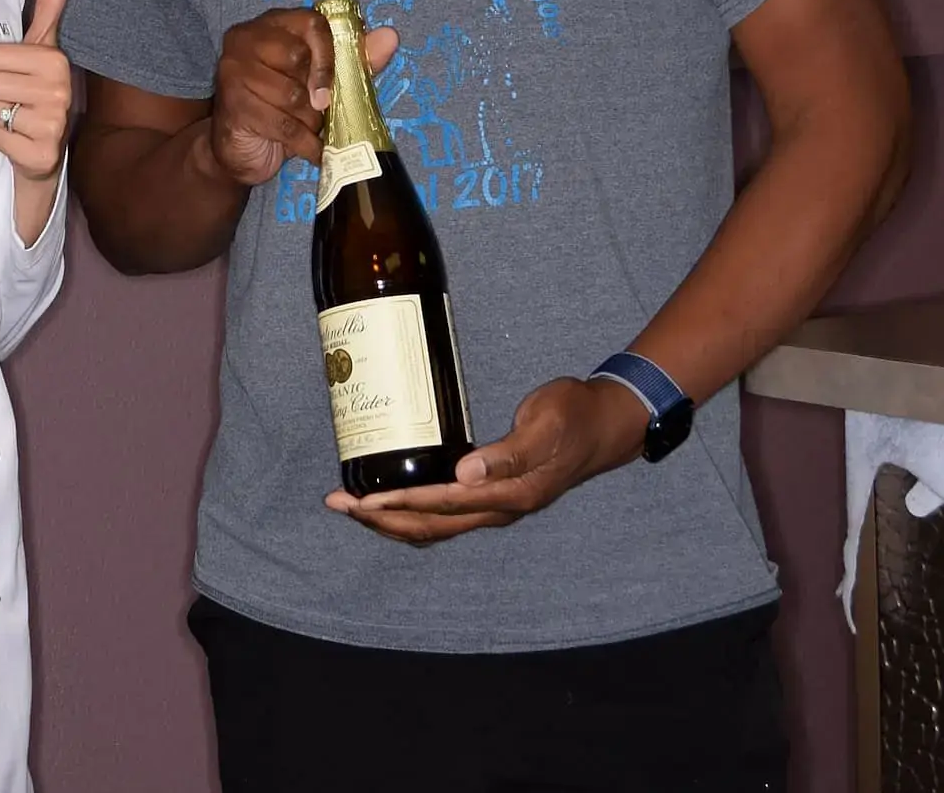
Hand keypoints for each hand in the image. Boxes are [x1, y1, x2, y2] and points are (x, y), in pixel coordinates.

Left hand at [0, 0, 74, 194]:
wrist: (44, 153)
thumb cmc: (35, 93)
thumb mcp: (41, 49)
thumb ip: (49, 7)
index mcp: (56, 60)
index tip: (9, 75)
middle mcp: (59, 90)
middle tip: (8, 99)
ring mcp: (52, 124)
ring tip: (11, 117)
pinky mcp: (40, 154)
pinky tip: (15, 138)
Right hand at [208, 9, 398, 187]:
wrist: (240, 149)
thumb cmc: (283, 107)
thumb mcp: (321, 82)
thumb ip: (354, 59)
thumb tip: (390, 36)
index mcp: (271, 23)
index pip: (311, 22)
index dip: (329, 54)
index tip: (334, 85)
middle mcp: (246, 39)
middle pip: (298, 56)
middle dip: (316, 93)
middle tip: (315, 109)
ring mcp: (234, 71)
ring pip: (292, 95)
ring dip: (309, 121)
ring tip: (306, 127)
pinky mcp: (233, 105)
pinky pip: (283, 124)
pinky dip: (305, 144)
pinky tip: (309, 149)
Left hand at [325, 376, 649, 544]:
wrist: (604, 426)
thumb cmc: (574, 417)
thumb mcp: (545, 425)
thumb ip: (508, 452)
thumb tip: (467, 474)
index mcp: (512, 494)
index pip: (443, 506)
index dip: (401, 506)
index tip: (364, 502)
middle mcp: (499, 508)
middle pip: (430, 526)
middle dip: (381, 520)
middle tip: (339, 503)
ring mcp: (496, 505)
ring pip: (435, 526)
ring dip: (392, 521)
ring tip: (352, 506)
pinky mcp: (493, 495)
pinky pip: (445, 514)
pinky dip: (413, 512)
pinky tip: (392, 501)